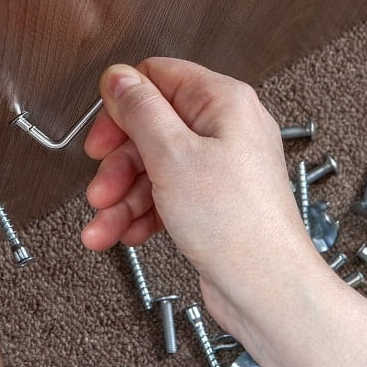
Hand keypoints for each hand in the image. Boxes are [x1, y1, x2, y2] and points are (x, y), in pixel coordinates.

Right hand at [80, 58, 316, 326]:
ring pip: (154, 168)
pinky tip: (125, 235)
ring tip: (103, 226)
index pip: (159, 78)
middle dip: (118, 164)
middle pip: (151, 128)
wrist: (266, 289)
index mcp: (223, 103)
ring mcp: (222, 167)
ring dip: (122, 197)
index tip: (101, 137)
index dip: (122, 106)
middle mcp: (226, 129)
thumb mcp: (171, 156)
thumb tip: (119, 77)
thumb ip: (140, 110)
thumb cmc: (236, 224)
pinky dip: (143, 214)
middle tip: (100, 189)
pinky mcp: (215, 202)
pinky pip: (168, 196)